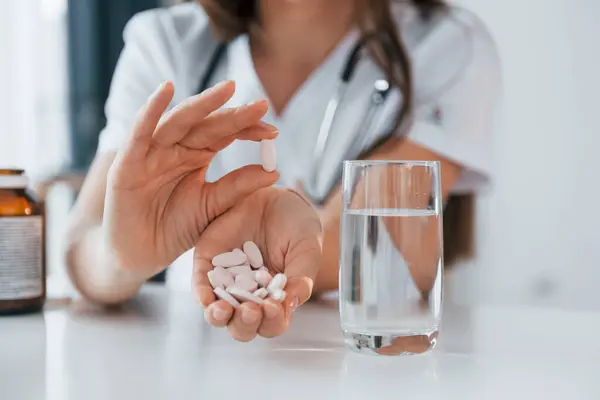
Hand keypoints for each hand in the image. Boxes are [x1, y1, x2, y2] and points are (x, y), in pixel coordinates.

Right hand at [104, 80, 278, 279]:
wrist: (141, 255)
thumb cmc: (175, 228)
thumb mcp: (213, 207)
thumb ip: (238, 187)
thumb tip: (275, 171)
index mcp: (197, 154)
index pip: (225, 133)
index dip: (248, 129)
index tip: (273, 131)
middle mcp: (175, 147)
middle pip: (207, 123)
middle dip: (234, 113)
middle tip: (262, 105)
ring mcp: (151, 151)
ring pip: (178, 121)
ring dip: (202, 104)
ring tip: (228, 90)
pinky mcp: (128, 162)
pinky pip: (139, 132)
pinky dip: (150, 110)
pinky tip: (166, 90)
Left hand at [193, 187, 321, 341]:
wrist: (276, 197)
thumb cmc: (296, 226)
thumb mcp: (306, 249)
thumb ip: (301, 277)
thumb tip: (291, 303)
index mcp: (276, 299)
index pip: (272, 323)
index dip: (273, 321)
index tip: (274, 308)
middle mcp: (250, 296)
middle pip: (243, 326)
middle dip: (246, 323)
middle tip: (251, 310)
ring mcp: (227, 282)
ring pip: (219, 312)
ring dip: (220, 316)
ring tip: (223, 310)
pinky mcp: (208, 264)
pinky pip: (201, 285)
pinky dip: (202, 294)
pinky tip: (206, 298)